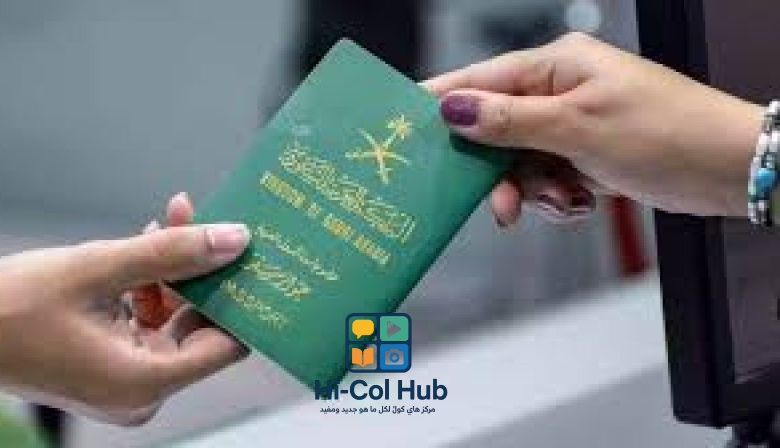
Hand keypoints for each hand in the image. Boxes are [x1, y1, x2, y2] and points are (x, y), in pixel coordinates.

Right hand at [0, 193, 248, 424]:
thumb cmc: (10, 307)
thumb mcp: (98, 268)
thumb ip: (172, 253)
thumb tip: (235, 239)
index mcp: (145, 381)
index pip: (227, 345)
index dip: (244, 300)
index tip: (256, 260)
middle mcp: (143, 391)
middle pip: (200, 326)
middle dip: (205, 271)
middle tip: (214, 224)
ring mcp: (127, 381)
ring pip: (174, 318)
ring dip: (175, 270)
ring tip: (172, 220)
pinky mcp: (113, 366)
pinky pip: (149, 323)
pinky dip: (151, 286)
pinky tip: (147, 246)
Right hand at [425, 32, 763, 222]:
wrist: (727, 169)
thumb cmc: (667, 133)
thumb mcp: (578, 128)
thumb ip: (510, 121)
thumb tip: (455, 109)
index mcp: (557, 65)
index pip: (481, 79)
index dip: (444, 103)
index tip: (405, 123)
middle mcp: (560, 90)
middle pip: (496, 130)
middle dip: (499, 171)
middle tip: (500, 203)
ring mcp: (571, 124)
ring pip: (519, 162)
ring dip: (533, 190)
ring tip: (565, 201)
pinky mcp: (583, 154)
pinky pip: (545, 179)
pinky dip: (556, 198)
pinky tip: (580, 202)